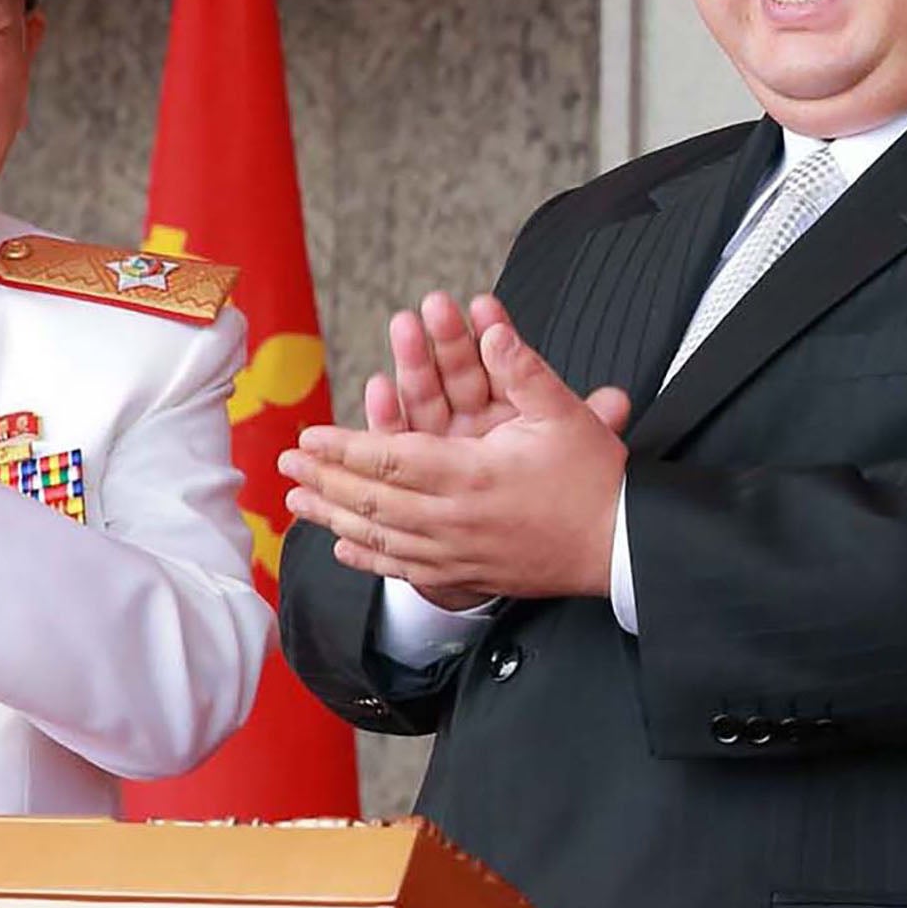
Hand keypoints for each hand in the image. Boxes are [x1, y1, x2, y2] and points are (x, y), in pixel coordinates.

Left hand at [283, 315, 631, 605]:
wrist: (621, 548)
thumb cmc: (595, 481)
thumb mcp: (565, 416)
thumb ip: (525, 371)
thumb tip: (493, 331)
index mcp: (472, 475)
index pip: (389, 459)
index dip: (343, 447)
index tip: (308, 435)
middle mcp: (455, 520)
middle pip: (371, 500)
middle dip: (323, 479)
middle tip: (284, 462)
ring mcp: (458, 554)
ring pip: (379, 538)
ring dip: (333, 518)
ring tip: (297, 501)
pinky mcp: (468, 577)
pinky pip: (405, 571)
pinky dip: (369, 559)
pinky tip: (344, 549)